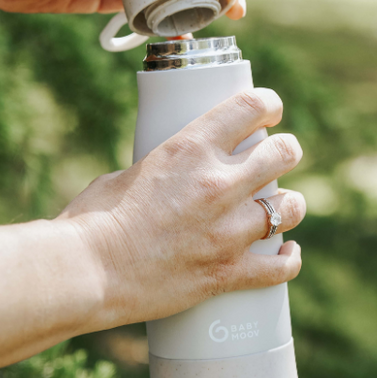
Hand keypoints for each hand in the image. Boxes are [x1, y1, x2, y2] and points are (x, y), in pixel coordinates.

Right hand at [0, 87, 304, 377]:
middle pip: (283, 154)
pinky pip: (279, 268)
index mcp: (190, 148)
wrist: (85, 272)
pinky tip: (287, 253)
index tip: (270, 111)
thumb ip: (161, 171)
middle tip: (281, 157)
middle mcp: (217, 183)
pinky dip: (287, 259)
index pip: (250, 107)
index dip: (268, 105)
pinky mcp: (226, 272)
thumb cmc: (92, 221)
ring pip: (289, 207)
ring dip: (290, 205)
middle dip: (286, 152)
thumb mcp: (128, 174)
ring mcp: (226, 230)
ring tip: (285, 206)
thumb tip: (172, 177)